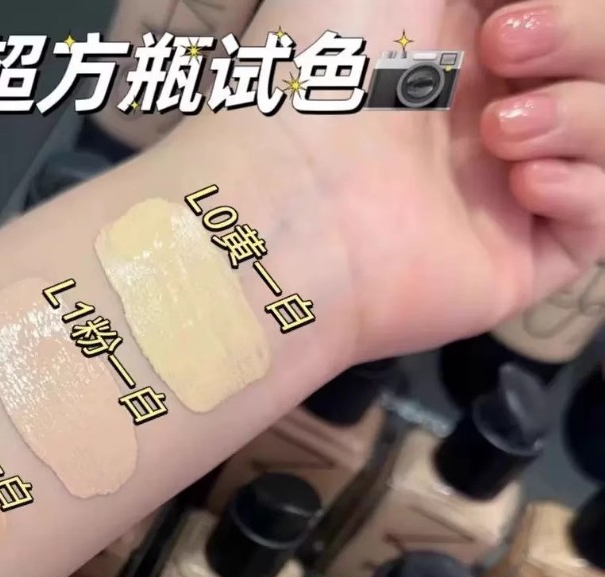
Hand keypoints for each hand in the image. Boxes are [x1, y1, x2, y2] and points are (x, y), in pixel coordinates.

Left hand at [196, 0, 604, 360]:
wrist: (291, 206)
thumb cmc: (324, 74)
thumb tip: (511, 1)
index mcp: (464, 44)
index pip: (568, 23)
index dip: (571, 9)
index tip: (509, 4)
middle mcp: (491, 115)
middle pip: (603, 62)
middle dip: (583, 33)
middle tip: (502, 46)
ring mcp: (505, 191)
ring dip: (583, 113)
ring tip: (499, 131)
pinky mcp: (515, 262)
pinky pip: (601, 222)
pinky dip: (587, 188)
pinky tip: (524, 183)